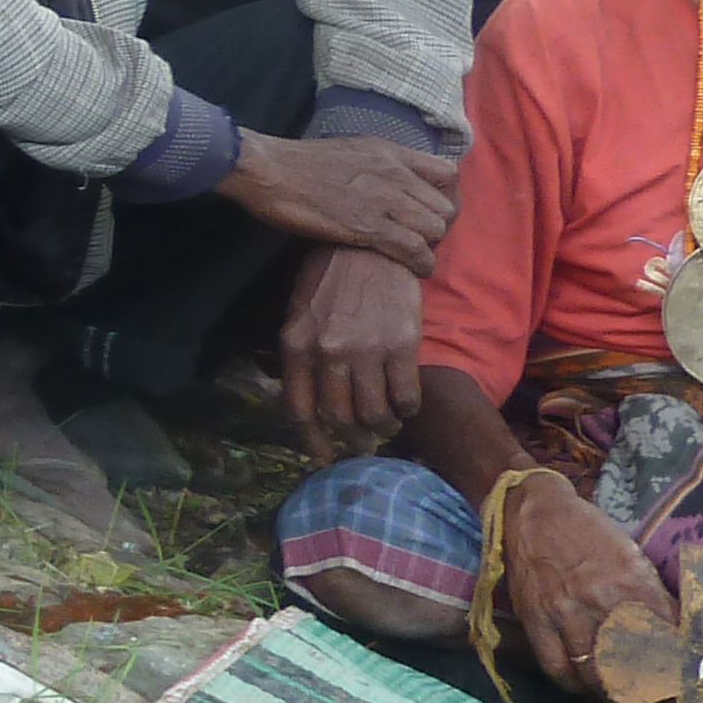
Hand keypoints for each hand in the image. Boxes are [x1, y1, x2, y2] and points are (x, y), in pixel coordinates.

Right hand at [219, 132, 458, 273]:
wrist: (269, 171)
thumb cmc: (297, 163)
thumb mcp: (349, 150)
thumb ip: (375, 164)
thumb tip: (383, 181)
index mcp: (390, 154)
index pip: (447, 174)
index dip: (446, 198)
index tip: (431, 211)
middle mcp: (395, 175)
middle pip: (445, 208)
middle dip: (438, 227)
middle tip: (420, 239)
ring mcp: (384, 201)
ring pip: (434, 229)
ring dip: (429, 246)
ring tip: (414, 256)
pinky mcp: (369, 228)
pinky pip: (413, 249)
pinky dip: (420, 263)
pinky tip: (415, 270)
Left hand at [282, 246, 423, 454]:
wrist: (372, 244)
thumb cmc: (331, 278)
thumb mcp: (300, 313)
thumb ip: (302, 355)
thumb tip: (311, 401)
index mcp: (296, 346)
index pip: (300, 409)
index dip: (312, 441)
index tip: (323, 458)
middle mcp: (328, 352)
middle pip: (338, 417)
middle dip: (351, 439)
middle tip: (363, 444)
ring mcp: (366, 350)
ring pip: (373, 414)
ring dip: (381, 428)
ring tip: (385, 425)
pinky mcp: (403, 345)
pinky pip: (405, 397)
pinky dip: (406, 411)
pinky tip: (406, 407)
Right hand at [497, 473, 671, 690]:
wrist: (534, 510)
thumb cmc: (587, 530)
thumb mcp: (629, 554)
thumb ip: (650, 591)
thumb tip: (672, 627)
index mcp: (633, 583)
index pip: (664, 638)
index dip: (673, 664)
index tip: (678, 678)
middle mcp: (601, 601)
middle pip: (630, 662)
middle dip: (642, 684)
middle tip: (649, 693)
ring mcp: (565, 612)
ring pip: (593, 671)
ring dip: (607, 688)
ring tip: (616, 693)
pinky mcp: (536, 618)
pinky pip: (555, 665)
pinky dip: (571, 682)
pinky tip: (580, 685)